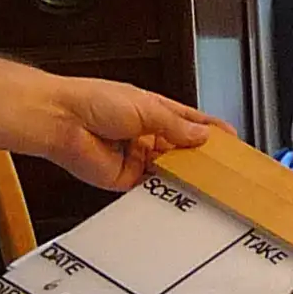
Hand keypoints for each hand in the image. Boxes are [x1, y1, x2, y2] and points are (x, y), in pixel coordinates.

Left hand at [32, 75, 216, 190]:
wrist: (62, 121)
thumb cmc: (94, 101)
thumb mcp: (147, 107)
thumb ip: (177, 126)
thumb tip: (202, 135)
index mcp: (152, 110)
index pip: (189, 122)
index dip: (210, 130)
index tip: (230, 140)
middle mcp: (145, 134)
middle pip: (181, 149)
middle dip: (200, 158)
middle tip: (223, 167)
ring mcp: (136, 157)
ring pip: (169, 170)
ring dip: (184, 175)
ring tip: (206, 182)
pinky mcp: (124, 179)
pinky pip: (150, 189)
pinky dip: (164, 191)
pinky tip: (179, 192)